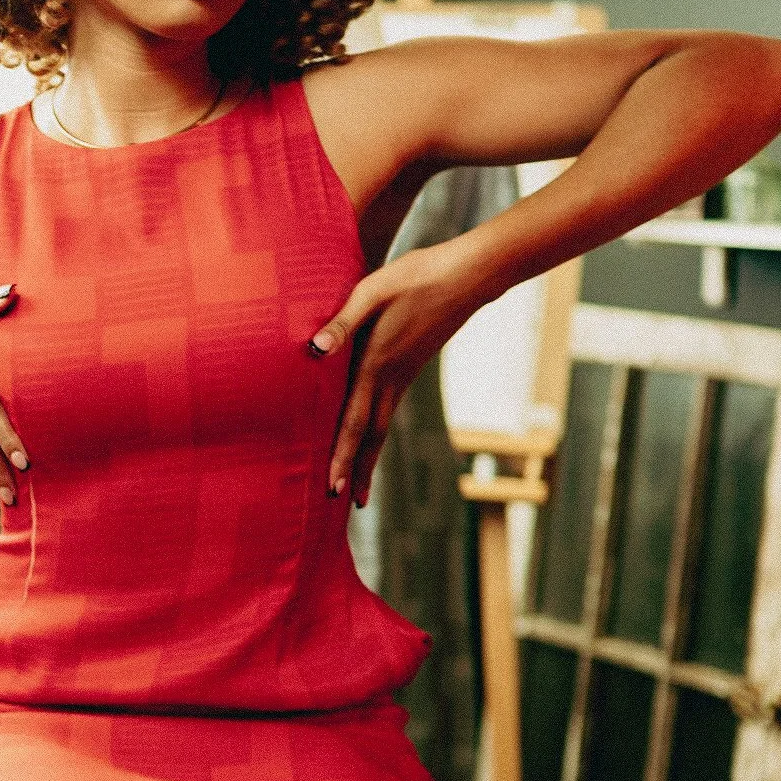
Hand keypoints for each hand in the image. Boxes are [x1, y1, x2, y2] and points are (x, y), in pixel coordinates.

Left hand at [309, 244, 481, 507]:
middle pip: (372, 435)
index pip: (355, 420)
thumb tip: (313, 351)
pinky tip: (371, 438)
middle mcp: (392, 377)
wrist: (466, 275)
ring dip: (369, 458)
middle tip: (348, 505)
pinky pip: (389, 409)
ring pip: (383, 426)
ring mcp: (405, 375)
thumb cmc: (414, 276)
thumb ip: (341, 323)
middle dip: (358, 471)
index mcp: (377, 363)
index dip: (342, 455)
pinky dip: (377, 432)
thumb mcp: (370, 291)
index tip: (334, 488)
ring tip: (360, 487)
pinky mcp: (411, 367)